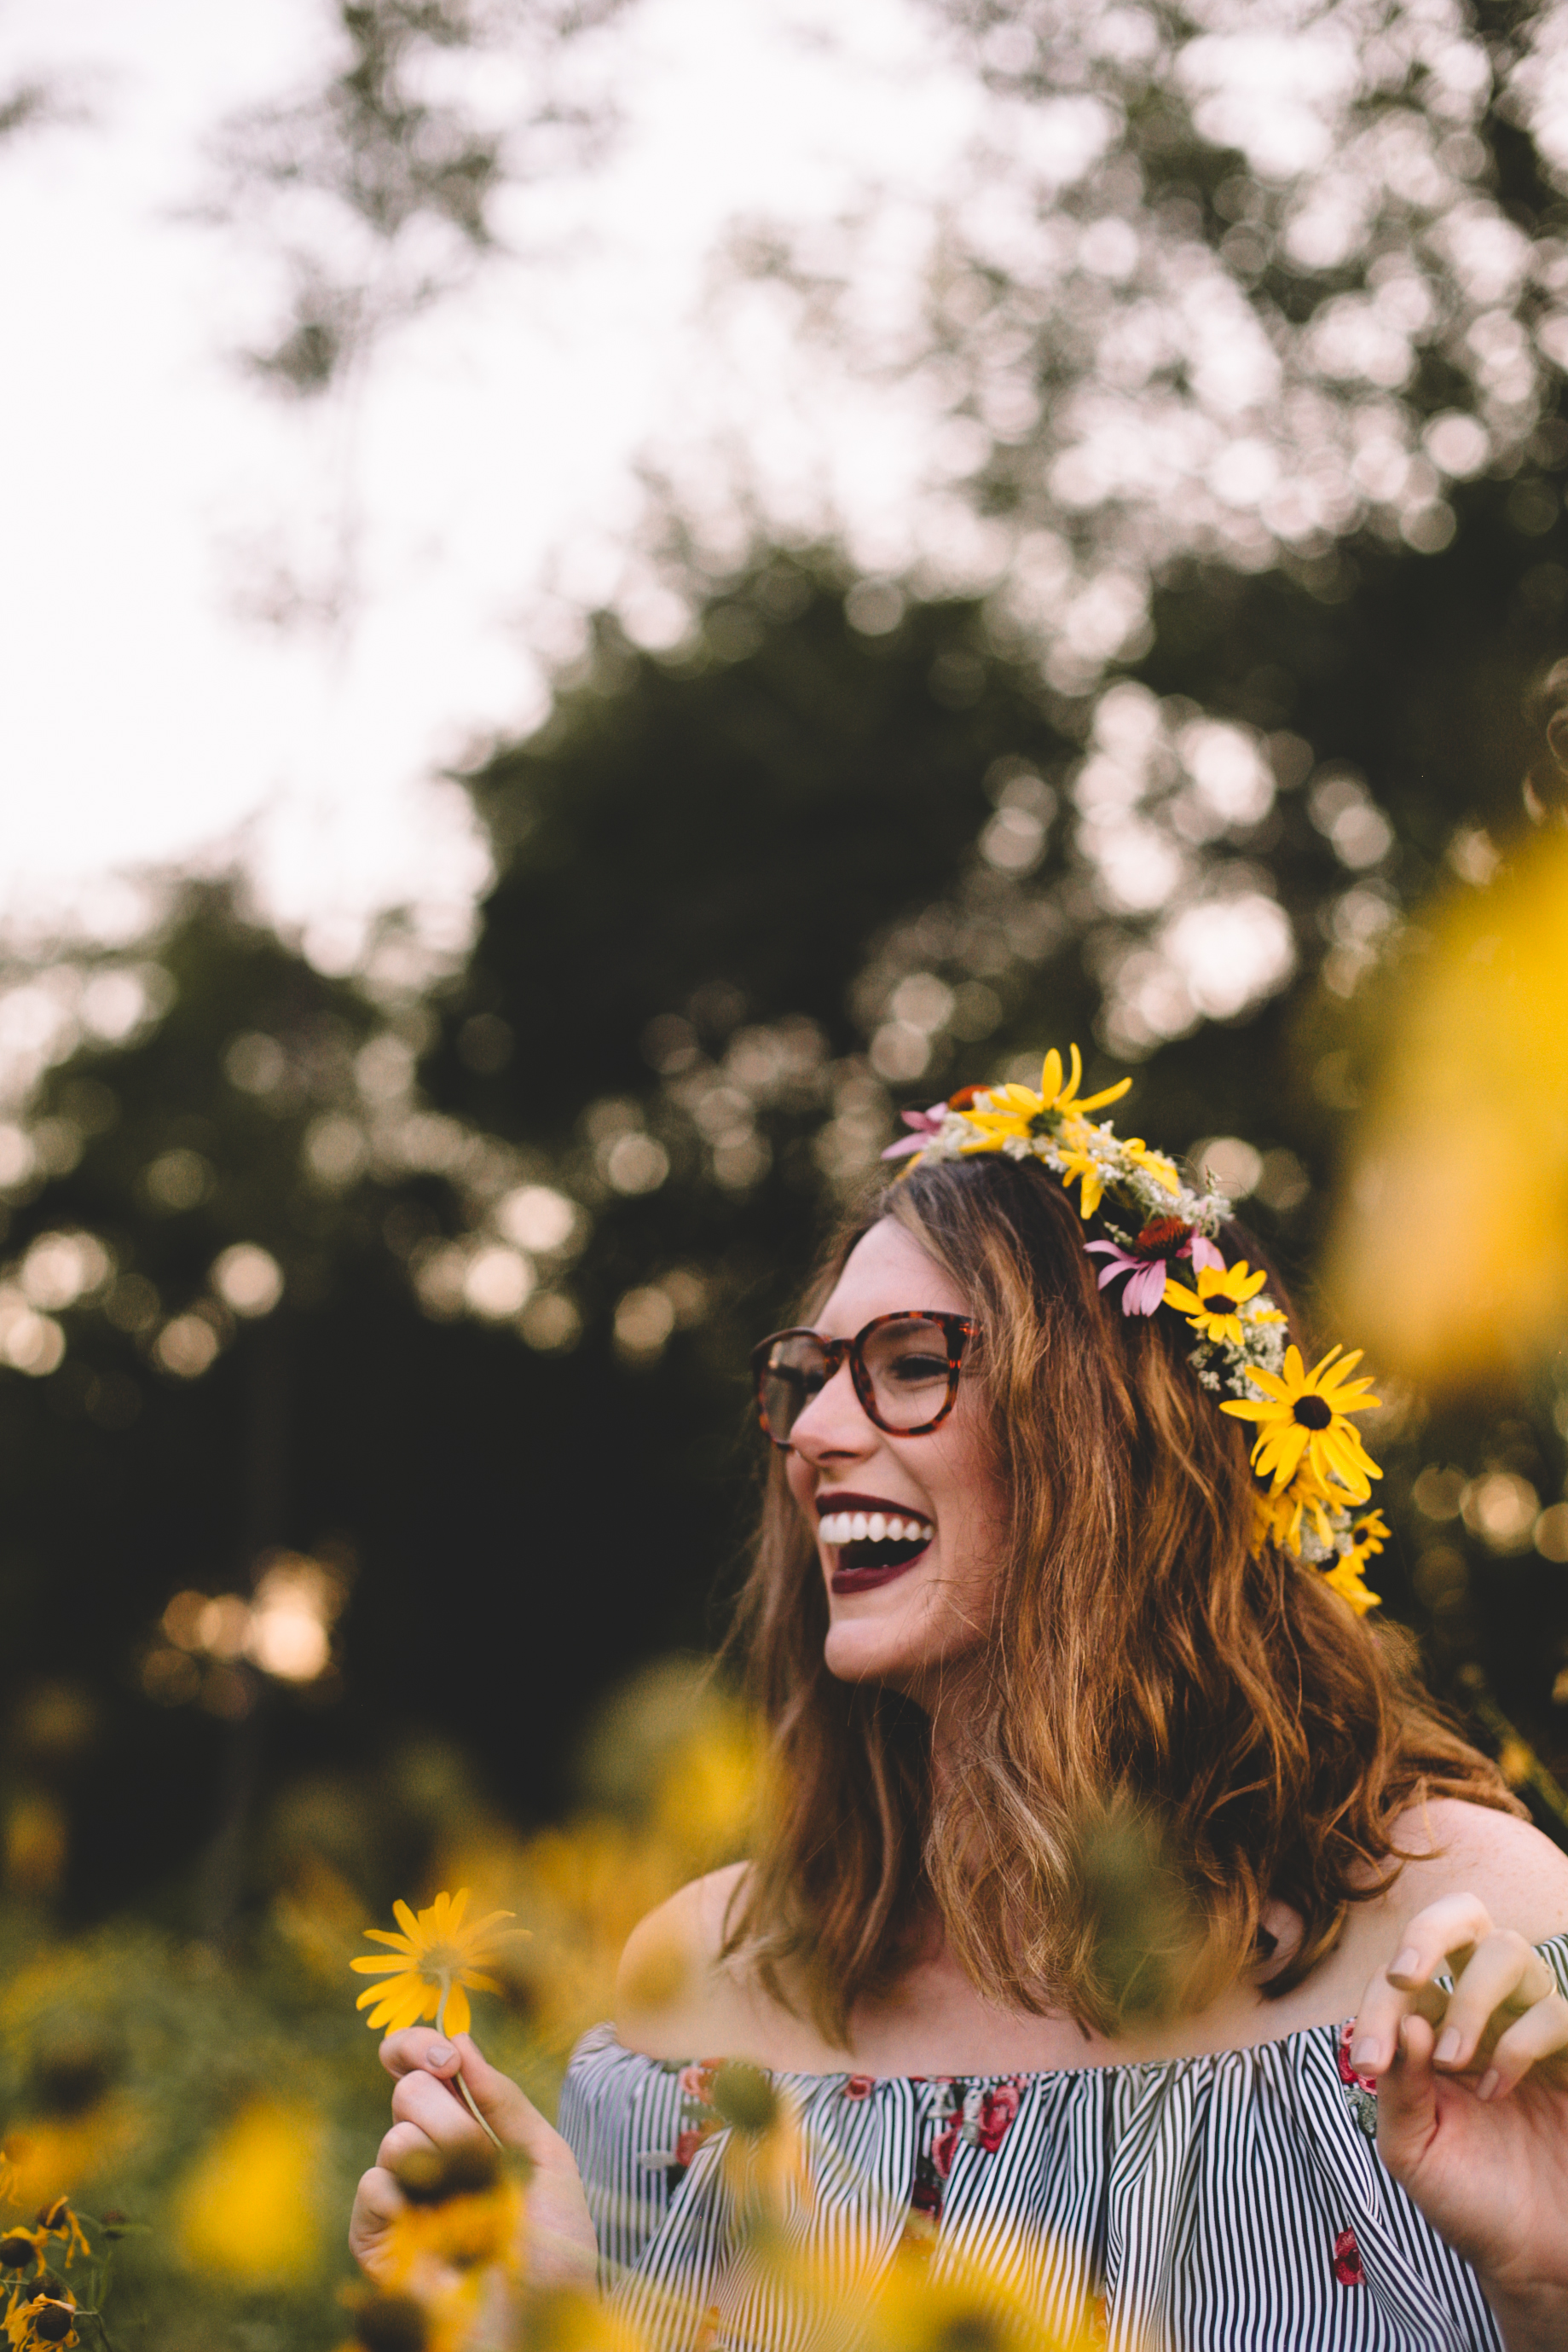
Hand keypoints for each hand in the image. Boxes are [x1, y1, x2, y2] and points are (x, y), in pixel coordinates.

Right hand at [349, 2028, 597, 2295]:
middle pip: (411, 2091)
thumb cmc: (555, 2249)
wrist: (541, 2323)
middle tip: (480, 2157)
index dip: (419, 2047)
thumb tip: (460, 2041)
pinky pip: (373, 2186)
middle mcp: (429, 2155)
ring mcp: (402, 2196)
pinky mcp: (377, 2239)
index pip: (420, 2067)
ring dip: (445, 2163)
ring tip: (471, 2207)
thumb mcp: (547, 2159)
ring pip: (397, 2135)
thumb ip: (505, 2099)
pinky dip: (403, 2197)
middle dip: (453, 2117)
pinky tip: (428, 2223)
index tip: (446, 2057)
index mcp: (467, 2128)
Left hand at [1350, 1894, 1567, 2349]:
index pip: (1404, 1974)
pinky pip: (1557, 2010)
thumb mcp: (1411, 2149)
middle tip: (1404, 1978)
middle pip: (1465, 1917)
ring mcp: (1534, 2027)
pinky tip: (1498, 2087)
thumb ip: (1397, 2086)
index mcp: (1435, 2026)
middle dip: (1427, 1934)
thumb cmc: (1468, 2200)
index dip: (1378, 2002)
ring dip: (1472, 1996)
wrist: (1531, 2261)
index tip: (1367, 2060)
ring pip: (1509, 1950)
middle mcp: (1485, 2012)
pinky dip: (1521, 2040)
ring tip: (1456, 2061)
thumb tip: (1403, 2021)